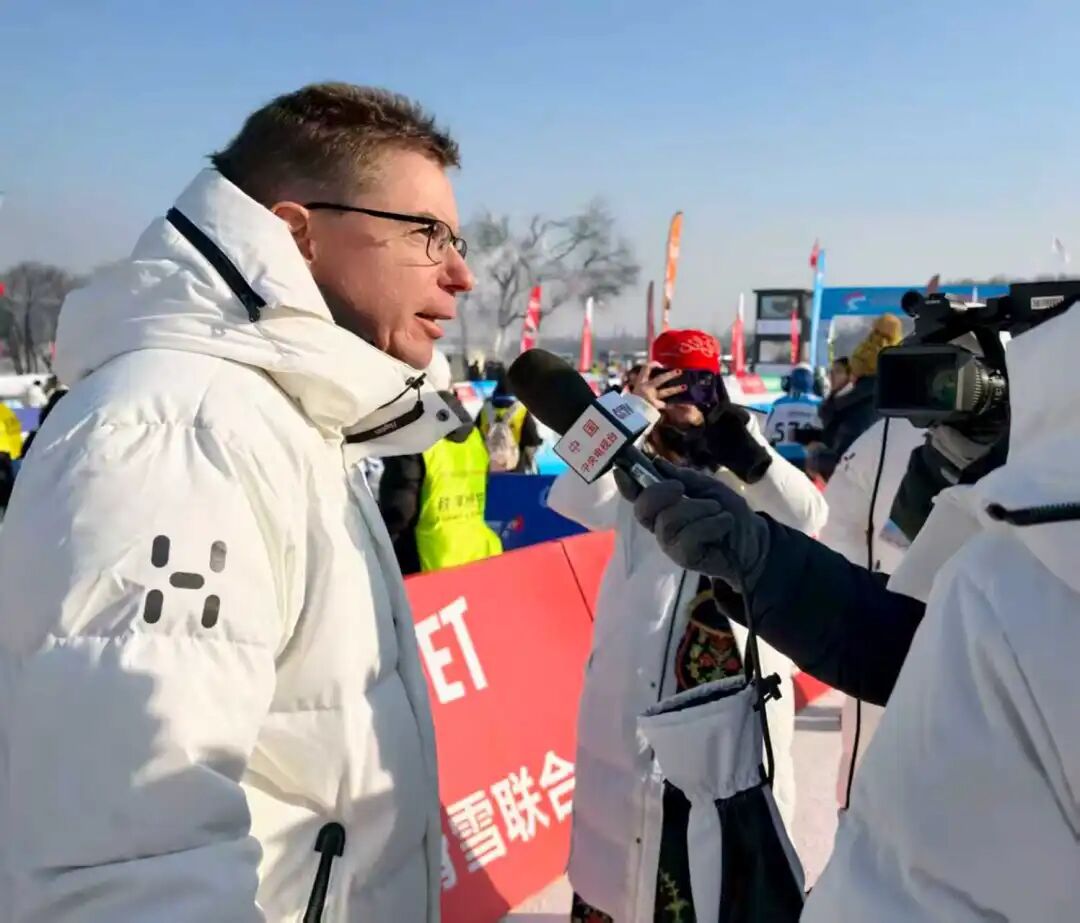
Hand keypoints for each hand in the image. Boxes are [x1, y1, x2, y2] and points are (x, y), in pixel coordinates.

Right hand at [614, 458, 769, 591]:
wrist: (754, 539)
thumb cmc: (729, 511)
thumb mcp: (708, 487)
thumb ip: (682, 477)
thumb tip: (656, 463)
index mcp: (663, 505)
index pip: (637, 495)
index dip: (626, 483)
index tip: (622, 468)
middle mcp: (660, 525)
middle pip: (643, 509)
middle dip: (660, 492)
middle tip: (682, 488)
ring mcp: (670, 543)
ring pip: (667, 521)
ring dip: (697, 509)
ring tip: (716, 510)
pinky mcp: (684, 558)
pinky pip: (687, 536)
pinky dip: (710, 524)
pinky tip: (722, 523)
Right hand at [631, 363, 684, 410]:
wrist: (626, 416)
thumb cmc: (627, 403)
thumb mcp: (629, 392)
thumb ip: (634, 388)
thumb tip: (635, 383)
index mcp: (638, 383)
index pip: (646, 368)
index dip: (653, 364)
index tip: (660, 364)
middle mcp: (645, 388)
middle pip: (660, 379)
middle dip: (670, 375)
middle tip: (679, 371)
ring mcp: (651, 397)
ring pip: (666, 392)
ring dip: (675, 389)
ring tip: (684, 387)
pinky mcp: (654, 407)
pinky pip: (665, 406)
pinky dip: (671, 406)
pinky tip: (679, 405)